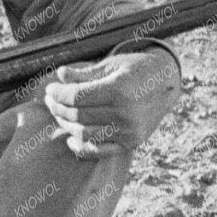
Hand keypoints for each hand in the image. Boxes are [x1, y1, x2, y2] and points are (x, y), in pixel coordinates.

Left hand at [43, 48, 181, 159]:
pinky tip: (70, 138)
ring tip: (59, 113)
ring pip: (85, 134)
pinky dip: (82, 148)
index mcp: (119, 90)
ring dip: (66, 125)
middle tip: (50, 99)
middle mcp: (125, 113)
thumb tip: (60, 75)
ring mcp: (129, 130)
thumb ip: (85, 73)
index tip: (50, 89)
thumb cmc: (136, 69)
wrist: (167, 83)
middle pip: (79, 116)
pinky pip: (101, 151)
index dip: (58, 93)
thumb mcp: (112, 65)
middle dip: (58, 108)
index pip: (77, 97)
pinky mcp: (132, 142)